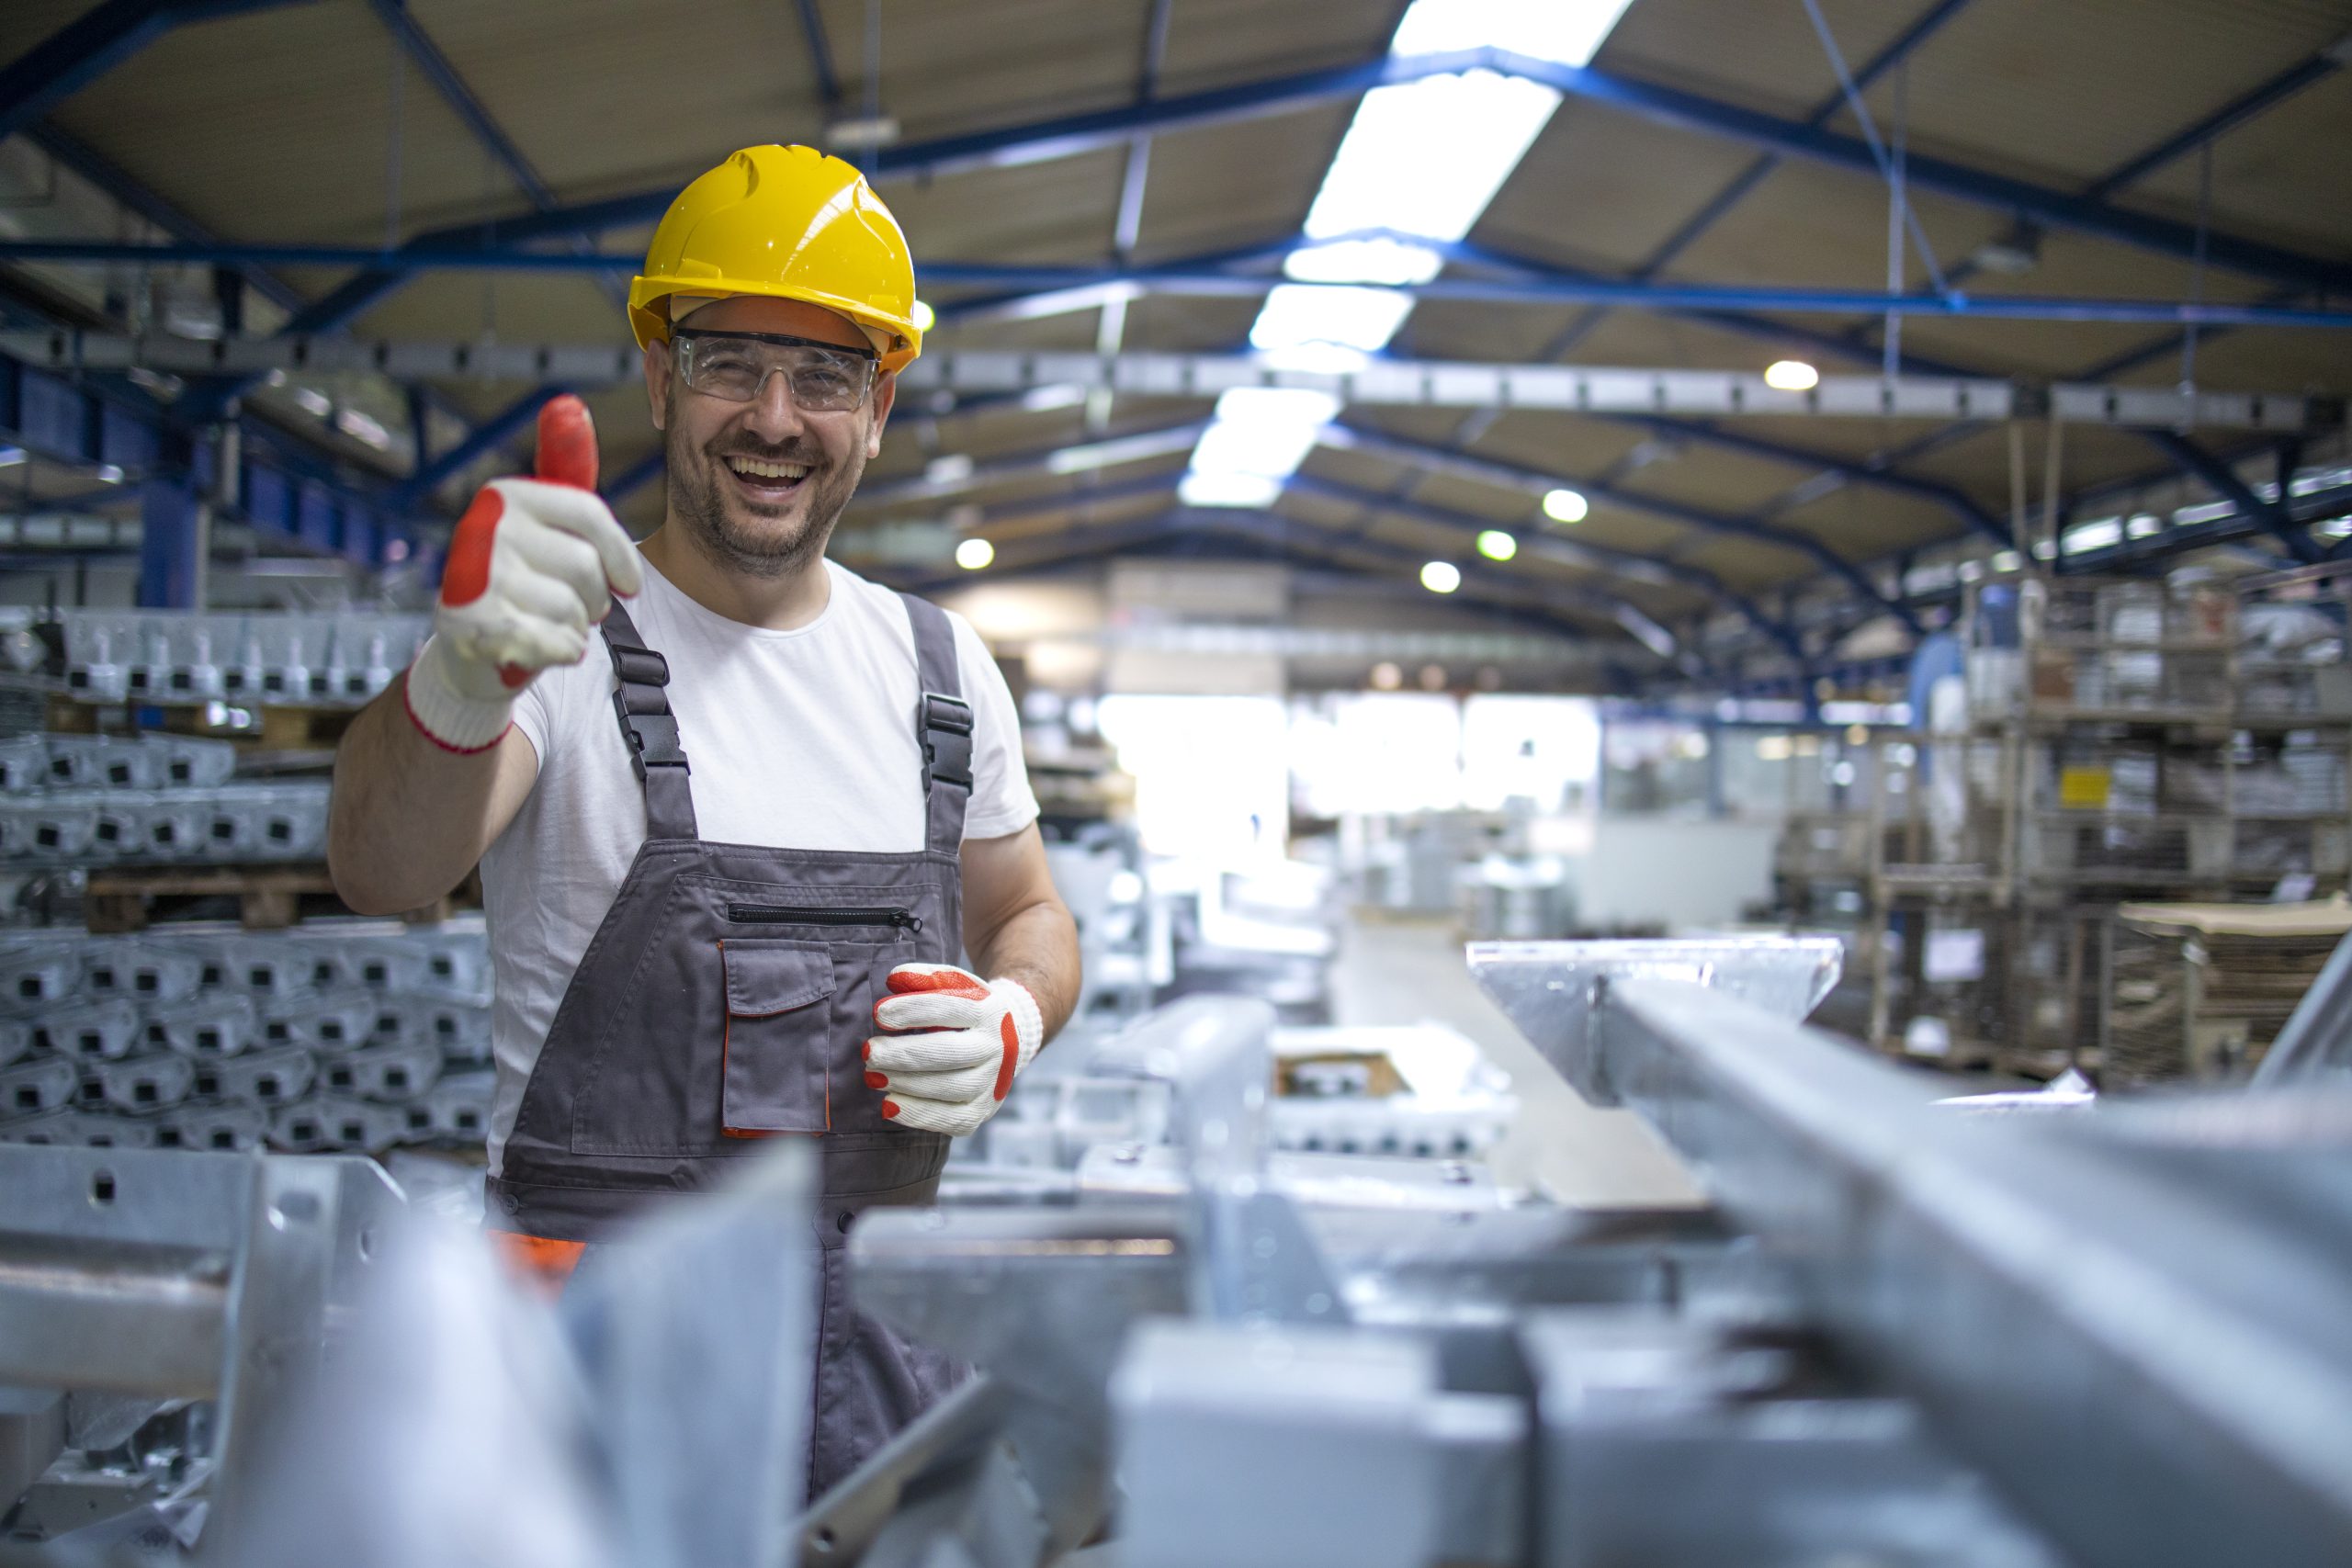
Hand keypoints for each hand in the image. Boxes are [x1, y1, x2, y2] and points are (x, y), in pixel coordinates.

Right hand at [402, 396, 644, 751]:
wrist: (472, 650)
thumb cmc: (525, 579)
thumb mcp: (546, 521)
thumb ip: (565, 468)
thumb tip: (568, 403)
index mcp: (508, 494)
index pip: (589, 513)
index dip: (621, 556)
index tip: (630, 586)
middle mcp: (484, 526)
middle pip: (585, 567)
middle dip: (594, 599)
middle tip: (574, 607)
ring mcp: (473, 576)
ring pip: (571, 609)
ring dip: (575, 628)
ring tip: (549, 623)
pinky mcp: (471, 626)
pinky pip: (553, 642)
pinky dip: (560, 652)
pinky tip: (543, 648)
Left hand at [863, 963, 1043, 1135]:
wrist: (1011, 1040)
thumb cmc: (967, 1010)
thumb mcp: (953, 986)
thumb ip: (925, 978)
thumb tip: (894, 979)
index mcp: (988, 1011)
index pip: (950, 1008)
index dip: (912, 1010)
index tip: (879, 1014)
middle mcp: (996, 1048)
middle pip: (950, 1052)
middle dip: (903, 1054)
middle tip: (868, 1052)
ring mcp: (992, 1082)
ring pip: (950, 1087)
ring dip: (905, 1083)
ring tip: (872, 1076)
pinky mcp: (982, 1110)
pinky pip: (951, 1119)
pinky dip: (918, 1114)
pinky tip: (888, 1105)